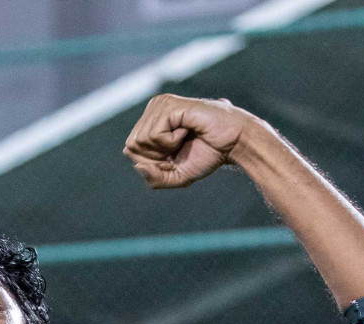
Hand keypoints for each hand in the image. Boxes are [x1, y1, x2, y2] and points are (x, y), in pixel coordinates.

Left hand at [123, 94, 256, 188]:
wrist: (233, 142)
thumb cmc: (208, 155)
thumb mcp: (177, 175)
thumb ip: (155, 178)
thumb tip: (137, 166)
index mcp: (151, 122)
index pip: (130, 150)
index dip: (152, 162)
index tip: (175, 155)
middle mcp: (153, 109)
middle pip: (132, 146)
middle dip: (157, 156)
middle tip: (180, 146)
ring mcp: (160, 105)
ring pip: (140, 141)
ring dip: (166, 148)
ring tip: (185, 136)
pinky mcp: (168, 105)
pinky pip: (154, 135)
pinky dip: (171, 141)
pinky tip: (186, 130)